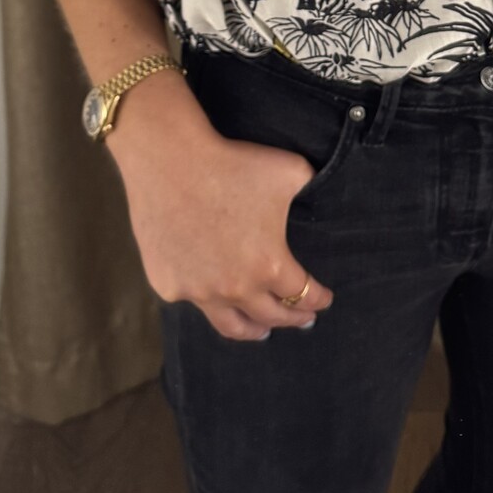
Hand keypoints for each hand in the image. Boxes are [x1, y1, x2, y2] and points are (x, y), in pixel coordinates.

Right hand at [109, 76, 334, 341]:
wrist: (171, 160)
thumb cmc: (234, 164)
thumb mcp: (290, 172)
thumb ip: (309, 190)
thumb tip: (318, 193)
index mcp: (270, 267)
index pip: (303, 294)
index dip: (319, 299)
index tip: (324, 299)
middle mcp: (235, 288)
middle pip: (272, 316)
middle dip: (293, 318)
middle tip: (303, 319)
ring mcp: (198, 292)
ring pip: (231, 324)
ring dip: (253, 330)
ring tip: (261, 331)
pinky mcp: (168, 285)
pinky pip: (194, 299)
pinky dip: (210, 300)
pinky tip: (215, 295)